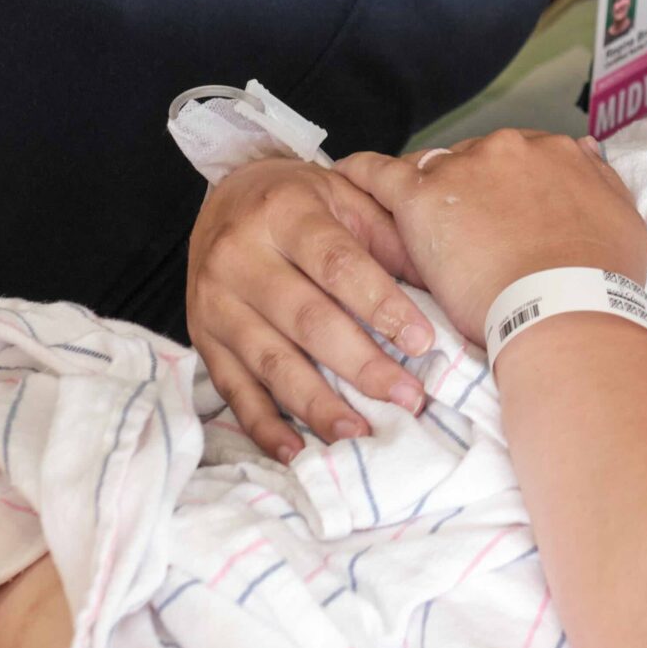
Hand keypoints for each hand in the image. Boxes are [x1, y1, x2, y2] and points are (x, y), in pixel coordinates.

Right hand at [187, 159, 435, 460]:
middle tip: (409, 398)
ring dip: (320, 405)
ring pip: (272, 362)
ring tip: (362, 434)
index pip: (338, 265)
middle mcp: (240, 257)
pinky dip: (264, 426)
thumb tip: (443, 291)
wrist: (227, 195)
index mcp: (284, 212)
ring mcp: (216, 302)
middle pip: (307, 321)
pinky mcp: (203, 339)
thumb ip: (391, 239)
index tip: (422, 342)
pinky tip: (297, 451)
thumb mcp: (347, 197)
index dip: (381, 305)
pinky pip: (233, 390)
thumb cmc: (302, 200)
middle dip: (362, 365)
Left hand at [335, 130, 646, 345]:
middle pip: (474, 159)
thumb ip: (599, 177)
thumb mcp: (622, 217)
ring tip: (398, 204)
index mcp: (556, 151)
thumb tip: (586, 150)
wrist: (568, 306)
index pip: (518, 158)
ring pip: (430, 166)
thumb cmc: (600, 277)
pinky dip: (361, 174)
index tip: (496, 207)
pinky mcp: (422, 199)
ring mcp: (464, 169)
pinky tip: (343, 178)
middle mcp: (510, 148)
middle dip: (465, 186)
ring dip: (420, 184)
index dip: (504, 184)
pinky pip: (379, 174)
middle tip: (457, 222)